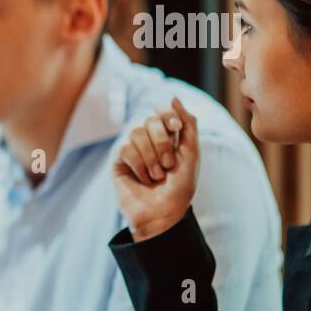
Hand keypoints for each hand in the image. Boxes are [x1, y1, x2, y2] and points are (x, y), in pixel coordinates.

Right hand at [113, 97, 199, 240]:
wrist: (163, 213)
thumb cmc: (180, 187)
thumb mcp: (191, 152)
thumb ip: (188, 123)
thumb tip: (173, 97)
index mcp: (168, 137)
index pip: (162, 112)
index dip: (168, 116)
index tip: (176, 130)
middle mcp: (149, 141)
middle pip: (151, 121)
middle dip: (163, 143)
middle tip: (169, 165)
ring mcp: (132, 150)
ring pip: (137, 134)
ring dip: (152, 158)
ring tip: (157, 176)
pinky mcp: (119, 161)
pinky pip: (126, 149)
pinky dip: (139, 165)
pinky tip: (144, 179)